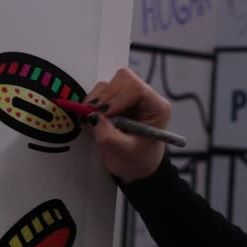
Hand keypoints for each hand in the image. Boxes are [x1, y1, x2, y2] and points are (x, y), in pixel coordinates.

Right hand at [84, 68, 170, 182]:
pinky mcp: (115, 100)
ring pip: (108, 84)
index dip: (116, 98)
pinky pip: (100, 92)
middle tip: (93, 117)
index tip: (104, 115)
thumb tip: (92, 117)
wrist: (136, 167)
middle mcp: (144, 97)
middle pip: (122, 79)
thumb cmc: (137, 161)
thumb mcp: (124, 153)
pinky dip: (91, 103)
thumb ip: (109, 136)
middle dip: (104, 98)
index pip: (136, 88)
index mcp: (156, 107)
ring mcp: (128, 97)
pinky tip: (92, 119)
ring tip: (93, 120)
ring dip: (96, 100)